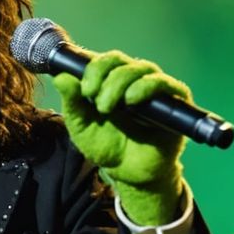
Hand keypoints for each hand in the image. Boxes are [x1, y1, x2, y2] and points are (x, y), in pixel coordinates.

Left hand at [53, 51, 187, 224]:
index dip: (91, 68)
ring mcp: (152, 88)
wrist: (128, 172)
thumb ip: (72, 103)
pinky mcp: (173, 100)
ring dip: (119, 83)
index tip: (83, 89)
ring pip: (138, 68)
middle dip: (102, 77)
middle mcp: (131, 80)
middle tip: (95, 101)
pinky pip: (163, 82)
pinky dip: (146, 86)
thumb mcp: (82, 126)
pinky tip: (132, 100)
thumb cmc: (106, 146)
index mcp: (107, 82)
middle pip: (117, 60)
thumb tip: (60, 77)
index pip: (100, 60)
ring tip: (108, 107)